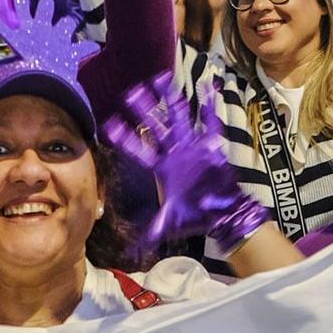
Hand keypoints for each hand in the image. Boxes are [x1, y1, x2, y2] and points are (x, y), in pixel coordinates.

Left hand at [104, 73, 269, 258]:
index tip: (109, 125)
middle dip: (144, 110)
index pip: (139, 151)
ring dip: (172, 100)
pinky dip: (211, 105)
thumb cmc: (195, 216)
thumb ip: (149, 233)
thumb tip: (129, 253)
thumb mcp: (168, 224)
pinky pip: (211, 121)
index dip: (125, 139)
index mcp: (162, 169)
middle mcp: (175, 153)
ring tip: (163, 79)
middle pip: (156, 127)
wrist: (223, 213)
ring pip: (180, 118)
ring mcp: (193, 147)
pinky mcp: (212, 146)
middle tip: (132, 92)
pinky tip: (210, 87)